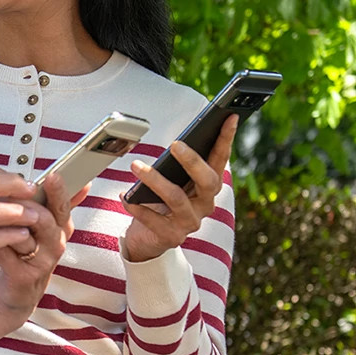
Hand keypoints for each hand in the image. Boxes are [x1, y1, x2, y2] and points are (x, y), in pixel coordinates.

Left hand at [0, 175, 83, 326]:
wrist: (17, 289)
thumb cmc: (24, 249)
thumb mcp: (36, 222)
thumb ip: (43, 199)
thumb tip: (58, 173)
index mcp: (60, 224)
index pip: (64, 203)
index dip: (60, 190)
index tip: (53, 175)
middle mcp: (57, 242)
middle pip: (47, 218)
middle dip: (24, 203)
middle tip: (4, 192)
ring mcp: (43, 261)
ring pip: (25, 234)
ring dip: (4, 221)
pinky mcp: (25, 276)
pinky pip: (6, 252)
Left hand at [120, 114, 237, 262]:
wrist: (148, 238)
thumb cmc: (160, 200)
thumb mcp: (171, 179)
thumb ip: (176, 164)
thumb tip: (176, 142)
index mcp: (207, 186)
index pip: (220, 159)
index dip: (226, 138)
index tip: (229, 116)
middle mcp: (204, 204)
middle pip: (207, 181)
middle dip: (192, 161)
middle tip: (174, 144)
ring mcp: (190, 222)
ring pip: (176, 198)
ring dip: (154, 179)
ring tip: (136, 165)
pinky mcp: (171, 237)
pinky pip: (154, 220)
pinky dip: (137, 206)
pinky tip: (125, 195)